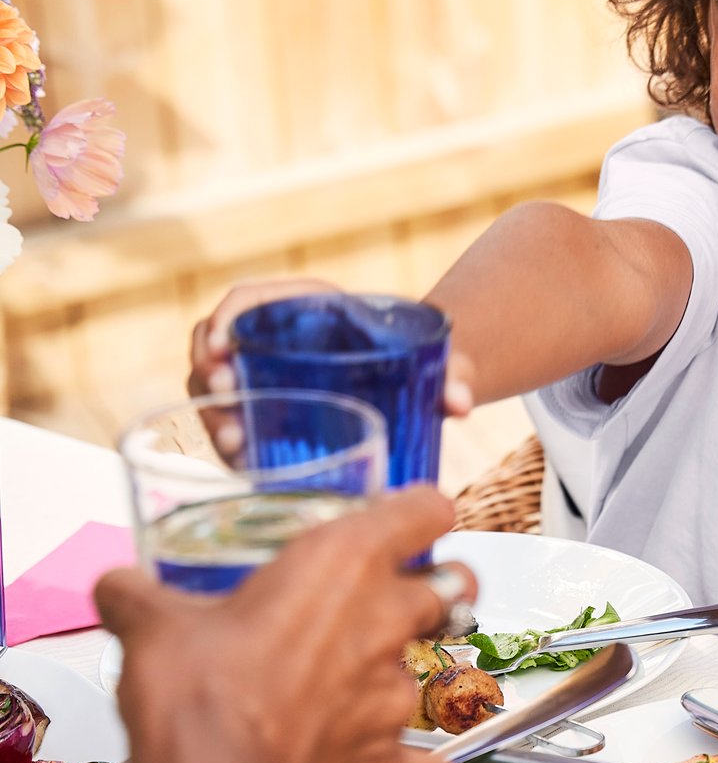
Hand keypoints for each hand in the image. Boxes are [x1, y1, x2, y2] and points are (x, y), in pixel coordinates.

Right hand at [96, 487, 475, 762]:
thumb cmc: (192, 694)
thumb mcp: (150, 625)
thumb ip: (137, 593)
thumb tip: (116, 586)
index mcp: (342, 565)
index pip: (425, 509)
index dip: (423, 511)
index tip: (408, 519)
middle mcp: (385, 622)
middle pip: (457, 586)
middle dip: (439, 587)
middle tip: (398, 595)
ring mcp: (394, 695)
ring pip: (433, 672)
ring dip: (403, 674)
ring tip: (355, 685)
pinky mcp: (387, 760)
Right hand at [189, 278, 475, 415]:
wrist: (419, 384)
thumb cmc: (423, 362)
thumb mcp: (437, 363)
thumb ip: (452, 376)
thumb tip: (460, 402)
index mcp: (307, 307)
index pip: (249, 300)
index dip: (225, 318)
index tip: (222, 346)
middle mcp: (277, 338)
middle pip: (218, 345)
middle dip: (212, 373)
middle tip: (229, 402)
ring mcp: (266, 376)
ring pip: (216, 387)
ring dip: (215, 413)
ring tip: (235, 442)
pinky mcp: (268, 413)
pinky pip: (233, 422)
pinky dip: (229, 440)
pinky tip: (242, 462)